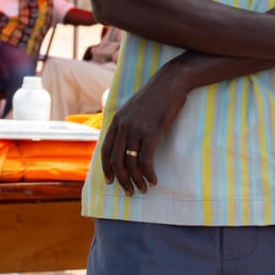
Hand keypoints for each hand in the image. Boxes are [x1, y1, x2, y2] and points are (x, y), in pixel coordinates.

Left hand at [100, 66, 189, 194]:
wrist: (169, 83)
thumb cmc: (155, 96)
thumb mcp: (133, 108)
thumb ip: (126, 123)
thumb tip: (125, 143)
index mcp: (116, 121)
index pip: (105, 150)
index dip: (106, 169)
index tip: (111, 181)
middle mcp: (123, 126)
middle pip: (115, 160)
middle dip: (121, 179)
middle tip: (129, 191)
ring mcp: (136, 129)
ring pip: (130, 163)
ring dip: (136, 180)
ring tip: (143, 188)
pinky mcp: (151, 132)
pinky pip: (146, 160)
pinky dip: (148, 173)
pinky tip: (153, 179)